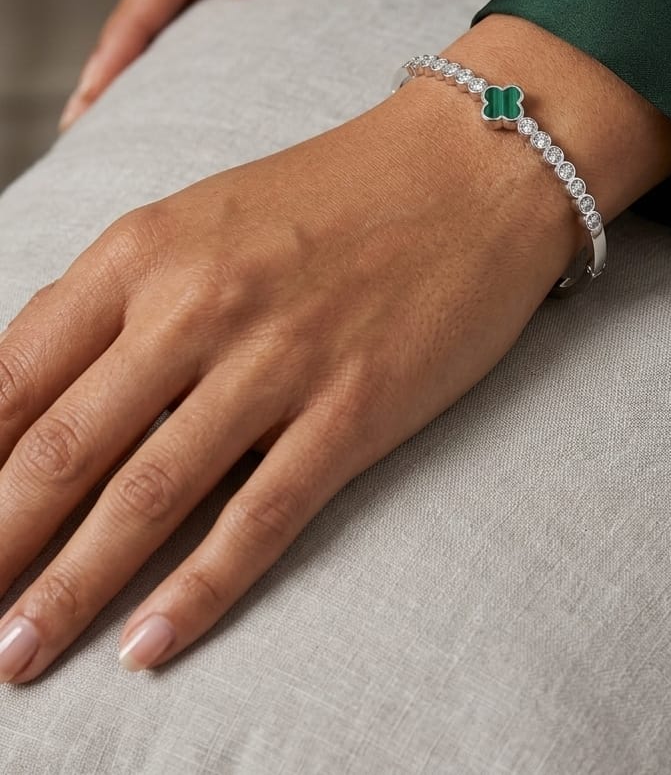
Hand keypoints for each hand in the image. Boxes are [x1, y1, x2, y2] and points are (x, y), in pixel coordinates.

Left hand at [0, 13, 670, 682]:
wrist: (471, 166)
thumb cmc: (333, 192)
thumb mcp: (202, 218)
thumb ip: (118, 299)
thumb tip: (32, 393)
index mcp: (143, 250)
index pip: (12, 375)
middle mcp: (197, 304)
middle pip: (61, 447)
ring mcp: (277, 361)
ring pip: (146, 495)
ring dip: (67, 589)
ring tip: (16, 658)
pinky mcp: (352, 409)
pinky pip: (261, 515)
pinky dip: (198, 589)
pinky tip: (147, 646)